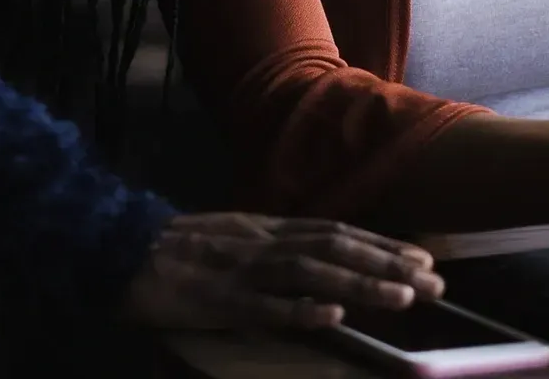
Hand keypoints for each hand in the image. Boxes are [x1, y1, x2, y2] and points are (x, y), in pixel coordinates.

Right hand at [120, 212, 445, 330]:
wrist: (114, 246)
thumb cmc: (171, 249)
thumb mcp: (229, 237)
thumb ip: (269, 247)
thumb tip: (313, 260)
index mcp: (264, 229)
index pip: (335, 232)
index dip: (380, 244)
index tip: (422, 257)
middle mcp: (261, 242)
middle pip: (335, 248)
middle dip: (387, 264)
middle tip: (434, 281)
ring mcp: (240, 271)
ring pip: (311, 274)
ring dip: (360, 285)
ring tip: (404, 297)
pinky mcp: (216, 300)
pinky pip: (263, 308)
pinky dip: (300, 312)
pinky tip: (332, 319)